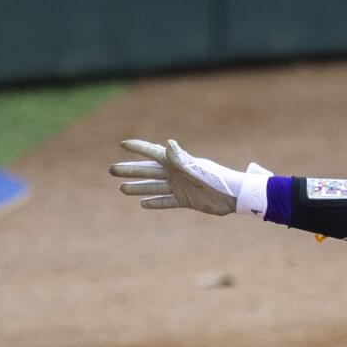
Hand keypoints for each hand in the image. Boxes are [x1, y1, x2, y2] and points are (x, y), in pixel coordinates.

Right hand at [110, 138, 268, 214]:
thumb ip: (181, 158)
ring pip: (153, 187)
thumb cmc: (217, 178)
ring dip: (138, 187)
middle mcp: (175, 173)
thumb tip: (168, 143)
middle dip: (130, 170)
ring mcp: (180, 187)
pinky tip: (142, 204)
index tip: (123, 144)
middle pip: (147, 171)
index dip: (138, 148)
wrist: (235, 196)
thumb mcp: (197, 168)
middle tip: (111, 170)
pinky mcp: (186, 200)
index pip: (153, 152)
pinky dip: (155, 202)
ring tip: (121, 188)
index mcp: (176, 162)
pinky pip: (166, 201)